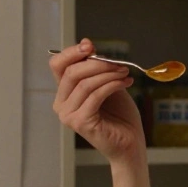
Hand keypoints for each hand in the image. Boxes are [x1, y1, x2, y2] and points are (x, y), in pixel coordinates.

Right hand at [50, 39, 144, 161]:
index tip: (90, 45)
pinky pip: (95, 95)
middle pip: (71, 72)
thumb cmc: (119, 115)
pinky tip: (125, 83)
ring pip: (85, 83)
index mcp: (64, 93)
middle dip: (97, 63)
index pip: (58, 65)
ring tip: (125, 73)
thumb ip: (96, 67)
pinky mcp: (80, 122)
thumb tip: (86, 43)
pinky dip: (112, 85)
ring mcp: (68, 115)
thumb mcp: (107, 83)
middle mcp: (61, 104)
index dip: (72, 52)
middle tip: (119, 64)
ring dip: (108, 73)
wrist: (130, 143)